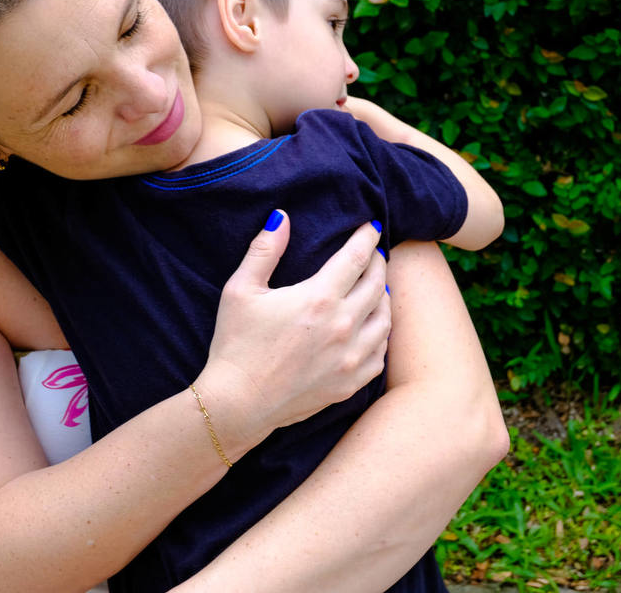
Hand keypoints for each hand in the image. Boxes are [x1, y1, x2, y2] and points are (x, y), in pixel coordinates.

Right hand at [194, 211, 390, 450]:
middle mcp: (343, 326)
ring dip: (384, 298)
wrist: (238, 403)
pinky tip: (372, 328)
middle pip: (377, 285)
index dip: (366, 238)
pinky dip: (380, 335)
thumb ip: (264, 250)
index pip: (356, 258)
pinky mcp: (349, 383)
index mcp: (319, 298)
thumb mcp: (241, 290)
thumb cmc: (236, 344)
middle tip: (375, 254)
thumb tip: (281, 217)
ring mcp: (350, 358)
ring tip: (377, 288)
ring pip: (385, 319)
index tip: (370, 227)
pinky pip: (379, 354)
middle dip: (379, 264)